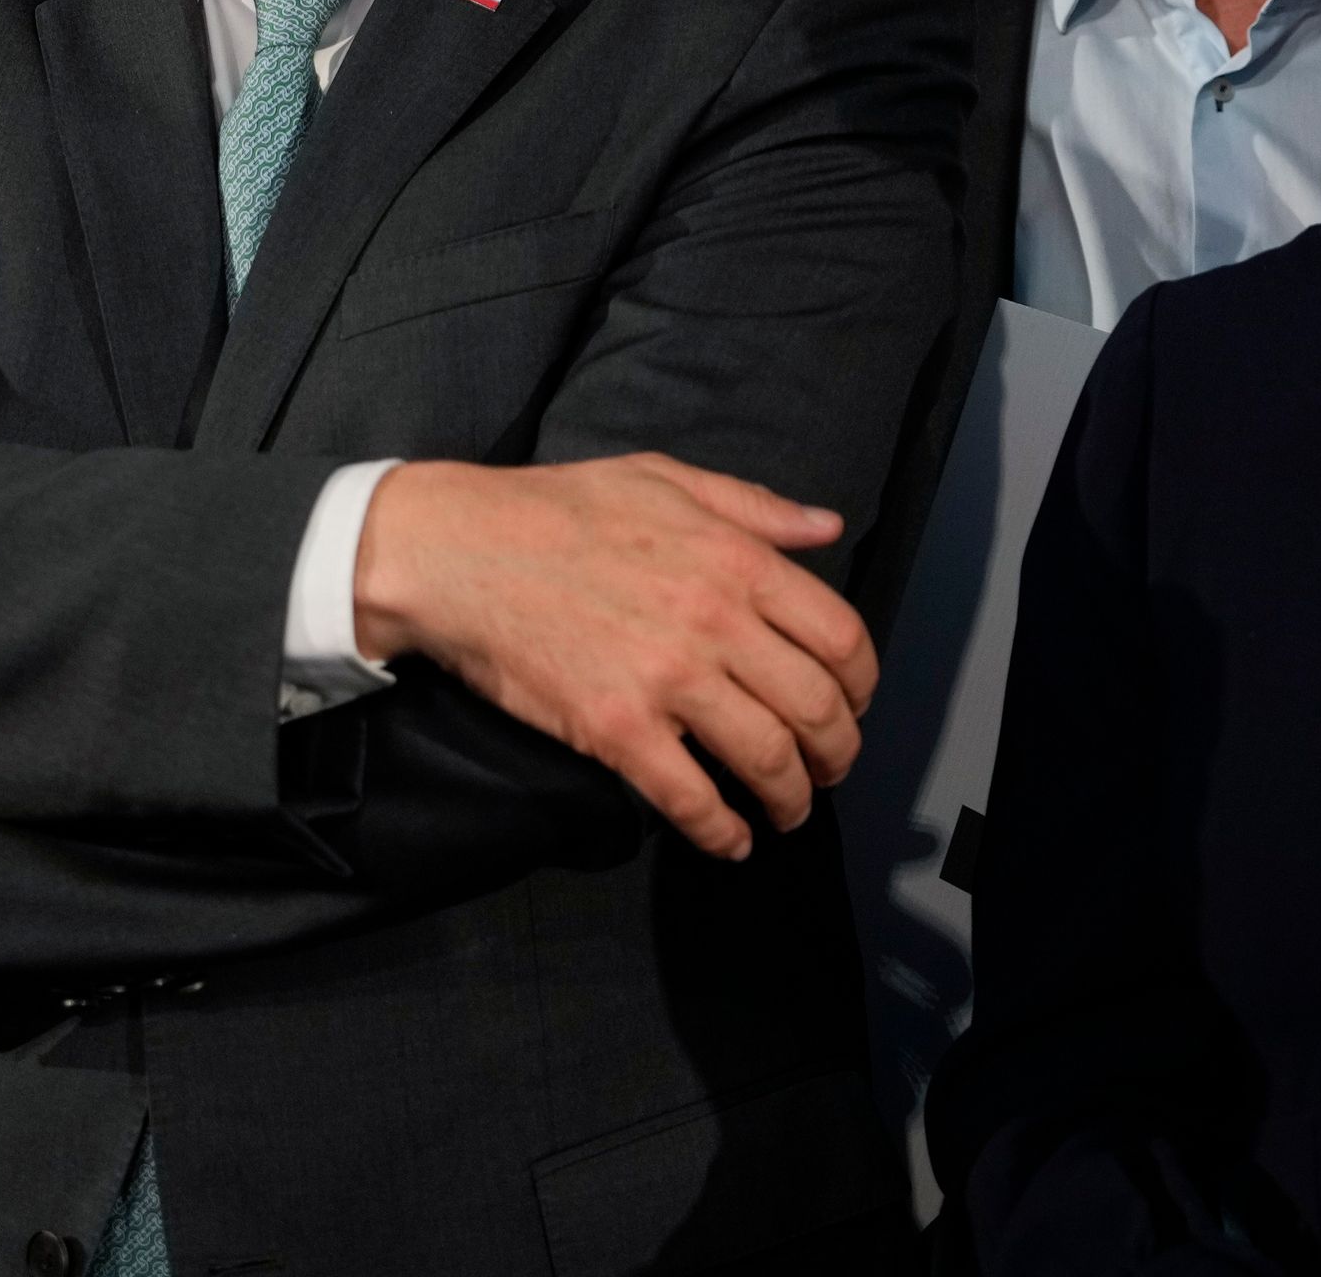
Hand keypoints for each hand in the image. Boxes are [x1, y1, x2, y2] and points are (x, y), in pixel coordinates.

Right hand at [351, 453, 875, 862]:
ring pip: (767, 760)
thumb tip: (826, 527)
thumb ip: (753, 506)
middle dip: (837, 752)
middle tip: (830, 769)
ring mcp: (666, 679)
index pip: (839, 636)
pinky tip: (731, 841)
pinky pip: (691, 800)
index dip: (862, 683)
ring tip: (788, 811)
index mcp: (734, 559)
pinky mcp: (616, 730)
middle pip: (816, 708)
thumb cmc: (557, 509)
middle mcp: (713, 621)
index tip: (854, 703)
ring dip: (792, 799)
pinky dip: (722, 833)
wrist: (458, 552)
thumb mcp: (663, 478)